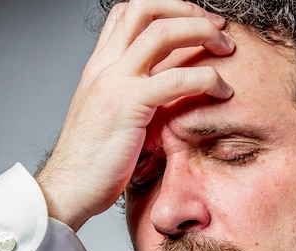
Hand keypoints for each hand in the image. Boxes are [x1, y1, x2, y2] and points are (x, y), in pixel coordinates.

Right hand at [36, 0, 234, 231]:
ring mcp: (115, 82)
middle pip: (147, 8)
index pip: (130, 13)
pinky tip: (223, 91)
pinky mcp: (129, 106)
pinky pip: (176, 80)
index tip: (196, 22)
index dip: (167, 8)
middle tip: (218, 28)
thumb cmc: (94, 161)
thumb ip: (136, 95)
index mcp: (100, 65)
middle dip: (188, 10)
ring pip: (162, 33)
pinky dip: (207, 79)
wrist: (69, 188)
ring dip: (202, 33)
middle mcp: (105, 65)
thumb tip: (169, 90)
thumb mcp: (114, 117)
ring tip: (227, 49)